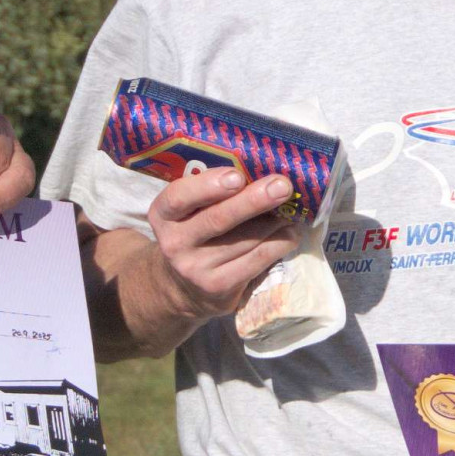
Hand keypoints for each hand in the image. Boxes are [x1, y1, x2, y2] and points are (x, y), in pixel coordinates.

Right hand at [141, 162, 303, 324]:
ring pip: (245, 239)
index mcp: (163, 215)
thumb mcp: (189, 213)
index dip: (208, 186)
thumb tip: (261, 168)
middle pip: (217, 219)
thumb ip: (211, 193)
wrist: (183, 288)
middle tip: (281, 185)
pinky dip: (280, 243)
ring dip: (276, 221)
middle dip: (253, 200)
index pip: (178, 197)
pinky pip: (258, 260)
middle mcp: (174, 243)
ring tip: (291, 207)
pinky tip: (291, 233)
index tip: (236, 176)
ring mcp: (196, 269)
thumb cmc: (195, 234)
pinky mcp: (219, 287)